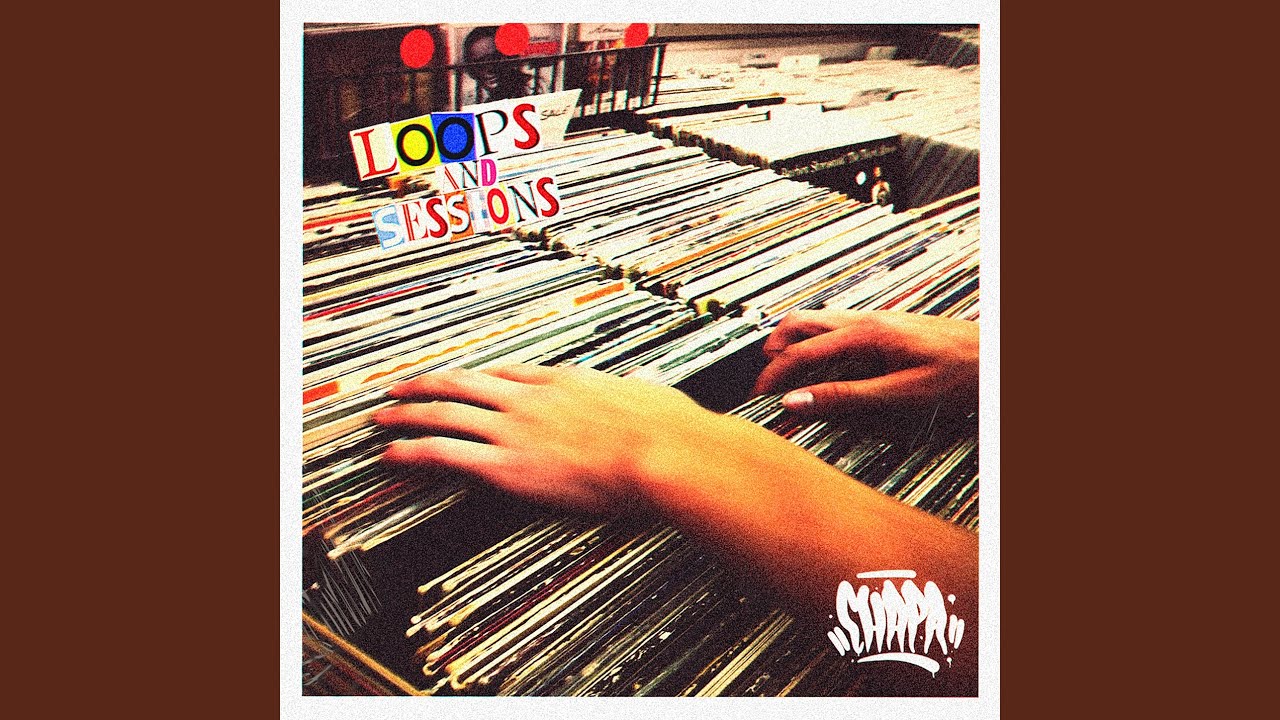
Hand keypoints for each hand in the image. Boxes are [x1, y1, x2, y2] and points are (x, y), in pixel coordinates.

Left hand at [373, 364, 740, 512]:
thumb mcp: (654, 397)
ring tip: (382, 419)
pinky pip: (446, 454)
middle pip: (465, 383)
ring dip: (407, 415)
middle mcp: (531, 400)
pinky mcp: (507, 465)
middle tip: (400, 388)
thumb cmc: (666, 429)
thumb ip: (642, 392)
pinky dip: (412, 452)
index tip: (461, 380)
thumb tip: (649, 387)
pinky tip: (391, 456)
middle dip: (427, 384)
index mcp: (565, 381)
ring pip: (444, 413)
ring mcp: (515, 429)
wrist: (660, 452)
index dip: (478, 378)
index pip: (508, 374)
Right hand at [752, 310, 978, 416]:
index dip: (773, 375)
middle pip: (800, 322)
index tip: (758, 397)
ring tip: (785, 375)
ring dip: (794, 345)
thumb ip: (846, 397)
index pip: (800, 352)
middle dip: (774, 350)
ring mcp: (875, 321)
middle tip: (764, 381)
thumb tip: (797, 401)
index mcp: (865, 333)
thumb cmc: (961, 372)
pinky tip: (823, 368)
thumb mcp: (901, 393)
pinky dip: (816, 346)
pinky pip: (835, 330)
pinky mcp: (885, 329)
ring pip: (817, 323)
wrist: (997, 356)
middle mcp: (866, 320)